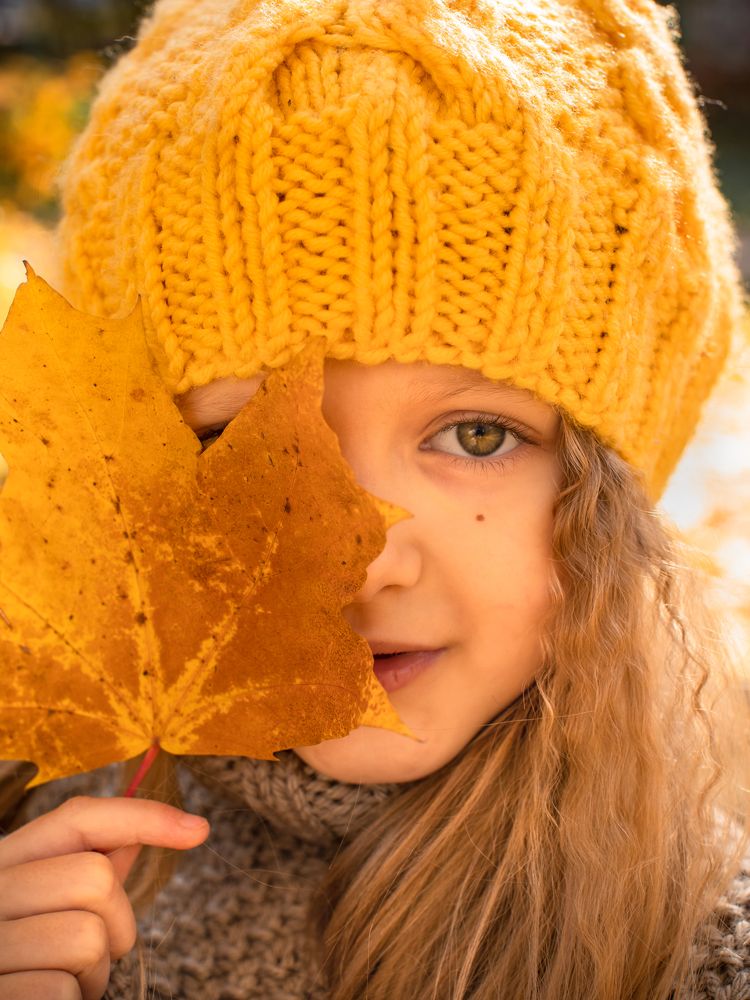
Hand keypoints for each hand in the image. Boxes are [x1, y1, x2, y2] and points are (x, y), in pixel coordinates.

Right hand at [0, 795, 208, 998]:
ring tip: (60, 981)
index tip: (198, 830)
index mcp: (4, 862)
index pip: (78, 817)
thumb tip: (149, 830)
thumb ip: (89, 865)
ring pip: (88, 939)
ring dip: (91, 973)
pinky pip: (62, 991)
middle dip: (116, 924)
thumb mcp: (51, 902)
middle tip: (86, 955)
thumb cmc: (30, 959)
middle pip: (97, 878)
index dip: (142, 817)